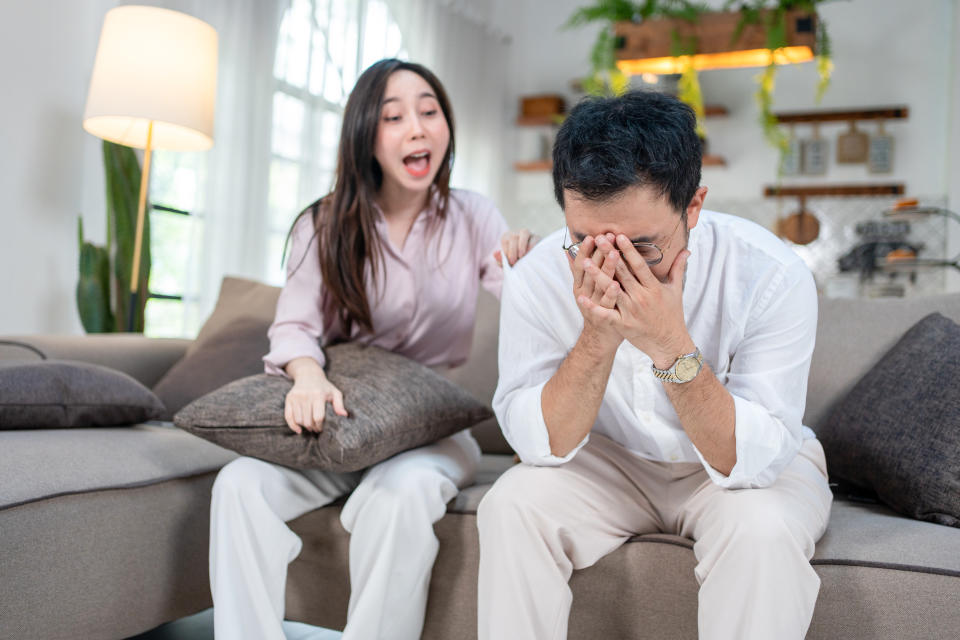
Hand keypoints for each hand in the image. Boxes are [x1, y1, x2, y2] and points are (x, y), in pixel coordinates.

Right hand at [284, 374, 347, 434]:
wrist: (308, 375)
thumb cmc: (324, 386)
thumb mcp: (335, 393)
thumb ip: (339, 404)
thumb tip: (344, 415)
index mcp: (318, 395)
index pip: (318, 417)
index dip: (320, 426)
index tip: (321, 428)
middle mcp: (306, 396)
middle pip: (308, 420)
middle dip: (312, 428)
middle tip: (316, 429)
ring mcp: (296, 397)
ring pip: (299, 420)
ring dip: (304, 427)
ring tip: (309, 426)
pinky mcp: (289, 399)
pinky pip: (288, 416)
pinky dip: (292, 425)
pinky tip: (299, 430)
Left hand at [495, 228, 539, 266]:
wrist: (531, 265)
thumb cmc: (516, 263)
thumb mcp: (508, 263)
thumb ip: (501, 260)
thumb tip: (495, 254)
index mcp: (507, 237)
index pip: (505, 240)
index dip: (506, 251)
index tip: (509, 262)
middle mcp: (517, 233)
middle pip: (513, 237)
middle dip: (512, 250)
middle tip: (513, 262)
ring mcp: (528, 234)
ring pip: (524, 233)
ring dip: (522, 244)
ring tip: (521, 256)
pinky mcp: (537, 238)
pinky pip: (535, 238)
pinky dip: (532, 245)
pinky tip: (530, 253)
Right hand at [569, 233, 622, 351]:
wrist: (599, 338)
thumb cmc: (596, 308)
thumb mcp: (583, 289)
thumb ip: (578, 271)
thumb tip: (568, 251)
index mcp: (579, 285)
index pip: (580, 263)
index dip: (585, 250)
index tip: (592, 235)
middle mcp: (584, 293)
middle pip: (590, 270)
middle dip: (599, 252)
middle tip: (606, 237)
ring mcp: (593, 305)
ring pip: (599, 285)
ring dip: (605, 269)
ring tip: (614, 254)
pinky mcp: (604, 317)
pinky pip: (607, 304)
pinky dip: (610, 294)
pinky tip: (617, 285)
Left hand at [580, 235, 692, 367]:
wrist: (669, 343)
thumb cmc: (672, 315)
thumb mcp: (676, 290)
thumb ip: (677, 268)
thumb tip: (686, 250)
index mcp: (653, 288)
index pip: (639, 265)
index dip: (629, 250)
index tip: (619, 236)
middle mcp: (642, 297)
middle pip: (623, 273)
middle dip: (610, 255)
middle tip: (599, 239)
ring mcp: (631, 311)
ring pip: (612, 290)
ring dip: (598, 276)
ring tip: (585, 262)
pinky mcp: (623, 324)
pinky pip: (606, 314)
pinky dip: (593, 307)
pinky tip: (581, 298)